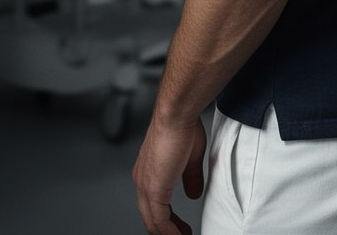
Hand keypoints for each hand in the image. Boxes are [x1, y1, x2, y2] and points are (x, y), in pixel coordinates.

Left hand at [133, 113, 206, 234]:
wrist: (177, 114)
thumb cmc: (183, 126)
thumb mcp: (191, 158)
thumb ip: (191, 178)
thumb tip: (194, 194)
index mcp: (148, 172)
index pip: (154, 204)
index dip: (168, 219)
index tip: (180, 227)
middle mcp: (142, 181)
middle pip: (151, 217)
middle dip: (167, 231)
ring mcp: (145, 186)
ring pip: (153, 222)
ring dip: (169, 233)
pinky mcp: (153, 190)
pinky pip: (159, 221)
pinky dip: (169, 232)